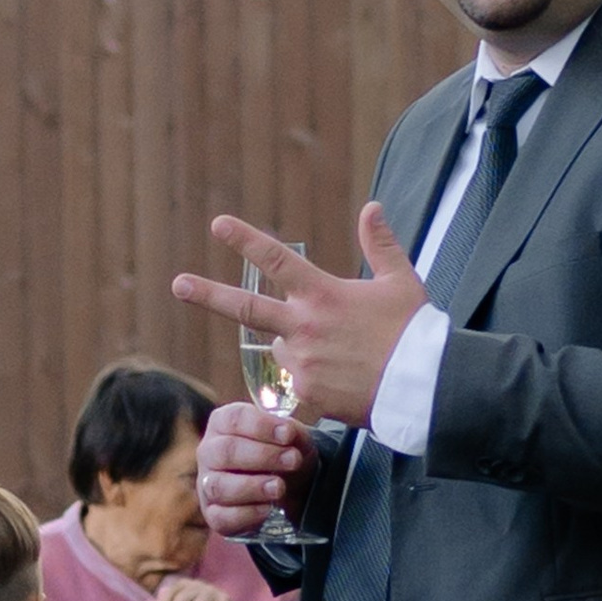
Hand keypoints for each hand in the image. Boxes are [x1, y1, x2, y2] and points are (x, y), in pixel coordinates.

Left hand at [174, 210, 426, 426]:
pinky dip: (313, 378)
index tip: (218, 225)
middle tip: (178, 284)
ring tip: (342, 356)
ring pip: (282, 349)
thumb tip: (371, 207)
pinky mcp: (306, 393)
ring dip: (299, 348)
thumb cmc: (414, 332)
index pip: (276, 261)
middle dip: (208, 294)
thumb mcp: (401, 281)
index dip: (245, 239)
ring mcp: (302, 362)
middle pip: (246, 308)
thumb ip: (380, 244)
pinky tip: (344, 381)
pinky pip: (297, 382)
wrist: (423, 386)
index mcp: (324, 294)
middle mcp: (305, 326)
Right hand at [196, 399, 315, 539]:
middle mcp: (209, 452)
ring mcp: (206, 484)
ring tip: (280, 487)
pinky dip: (246, 514)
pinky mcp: (212, 513)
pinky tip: (267, 509)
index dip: (261, 426)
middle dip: (263, 456)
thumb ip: (291, 431)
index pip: (234, 419)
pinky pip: (221, 517)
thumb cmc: (282, 453)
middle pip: (225, 451)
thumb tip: (287, 432)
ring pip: (219, 486)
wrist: (289, 486)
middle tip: (293, 460)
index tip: (288, 434)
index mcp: (223, 423)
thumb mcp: (293, 437)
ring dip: (252, 487)